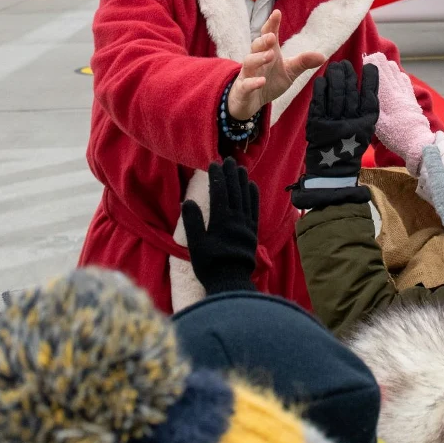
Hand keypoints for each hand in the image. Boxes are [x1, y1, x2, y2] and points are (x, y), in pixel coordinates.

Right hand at [182, 158, 259, 294]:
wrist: (232, 283)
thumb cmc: (209, 266)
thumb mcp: (195, 246)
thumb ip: (192, 223)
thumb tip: (188, 202)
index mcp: (221, 222)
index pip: (220, 193)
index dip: (217, 177)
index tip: (214, 164)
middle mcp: (236, 220)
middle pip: (234, 192)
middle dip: (231, 174)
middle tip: (229, 159)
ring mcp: (247, 225)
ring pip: (246, 198)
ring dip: (243, 181)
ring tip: (241, 168)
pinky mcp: (253, 231)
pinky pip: (255, 209)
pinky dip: (254, 195)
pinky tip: (253, 186)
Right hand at [228, 10, 325, 120]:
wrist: (252, 102)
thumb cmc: (270, 81)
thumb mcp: (289, 71)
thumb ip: (303, 62)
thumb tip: (323, 56)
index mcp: (268, 53)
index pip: (268, 35)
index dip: (272, 24)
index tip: (277, 13)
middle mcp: (256, 60)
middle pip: (256, 46)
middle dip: (263, 40)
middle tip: (272, 36)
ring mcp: (247, 74)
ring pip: (249, 63)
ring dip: (258, 58)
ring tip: (270, 55)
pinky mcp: (242, 89)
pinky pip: (245, 84)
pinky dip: (252, 82)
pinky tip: (261, 81)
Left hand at [291, 61, 377, 210]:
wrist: (333, 171)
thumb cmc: (350, 148)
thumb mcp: (365, 131)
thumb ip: (366, 110)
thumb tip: (367, 88)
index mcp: (366, 123)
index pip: (370, 96)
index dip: (370, 80)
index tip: (370, 67)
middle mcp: (351, 121)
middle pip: (351, 91)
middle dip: (348, 74)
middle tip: (346, 64)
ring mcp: (334, 122)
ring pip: (336, 93)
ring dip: (336, 76)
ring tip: (336, 66)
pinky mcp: (317, 124)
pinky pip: (319, 101)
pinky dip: (321, 88)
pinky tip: (322, 78)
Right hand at [366, 51, 436, 173]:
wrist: (416, 142)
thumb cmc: (395, 135)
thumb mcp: (378, 121)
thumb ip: (372, 104)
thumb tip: (364, 91)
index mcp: (389, 96)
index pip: (381, 74)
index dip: (374, 65)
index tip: (367, 58)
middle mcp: (399, 92)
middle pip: (390, 71)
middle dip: (381, 63)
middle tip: (373, 56)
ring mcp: (407, 95)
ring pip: (399, 75)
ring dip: (390, 68)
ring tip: (384, 63)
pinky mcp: (412, 101)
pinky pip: (406, 83)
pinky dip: (400, 76)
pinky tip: (398, 75)